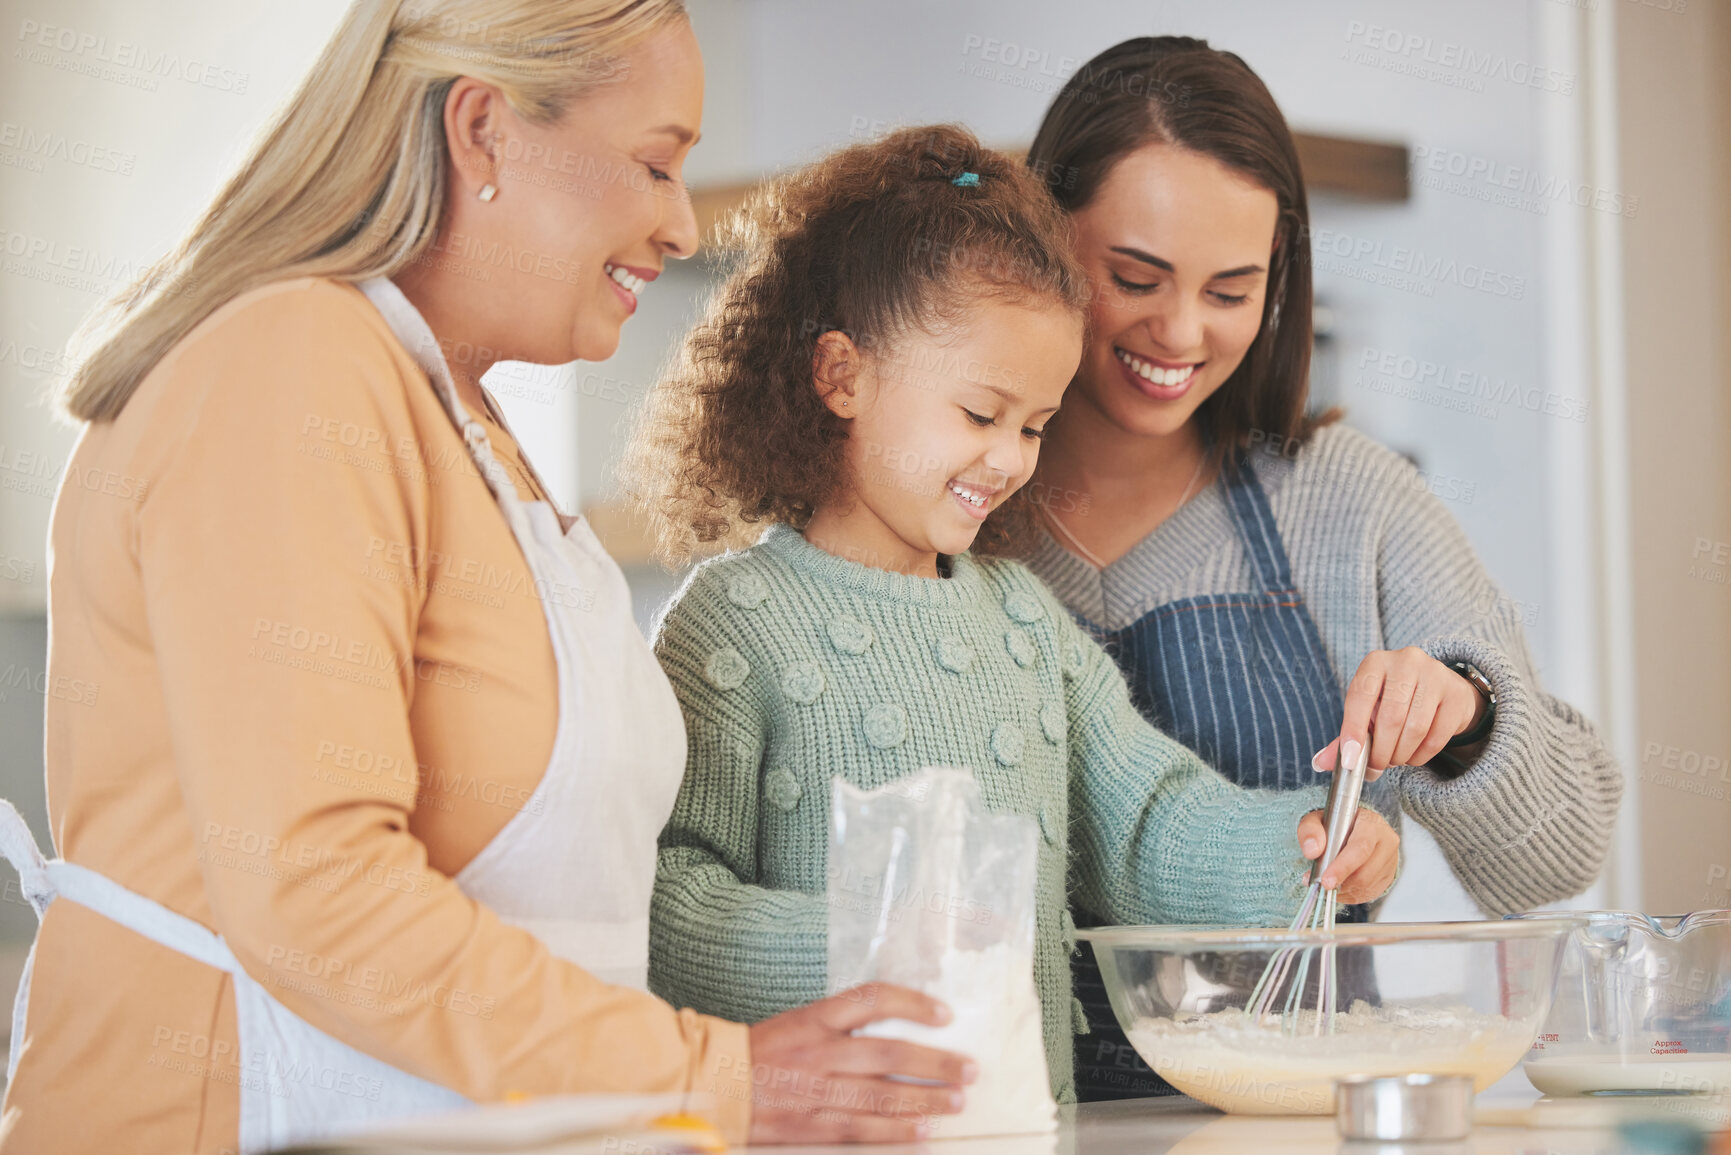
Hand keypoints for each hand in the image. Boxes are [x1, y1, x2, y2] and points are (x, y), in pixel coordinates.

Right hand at [743, 983, 975, 1143]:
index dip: (914, 1004)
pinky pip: (861, 1128)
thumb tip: (895, 1028)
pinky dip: (895, 1131)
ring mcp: (816, 1090)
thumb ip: (841, 1024)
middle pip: (890, 1053)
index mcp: (815, 1018)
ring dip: (925, 1099)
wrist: (712, 1083)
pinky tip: (922, 1132)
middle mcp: (820, 1051)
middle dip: (936, 1062)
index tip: (945, 1014)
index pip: (873, 999)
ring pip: (882, 1094)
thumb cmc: (759, 1051)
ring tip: (957, 1101)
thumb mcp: (799, 1022)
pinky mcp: (810, 1125)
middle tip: (969, 1069)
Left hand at [1296, 805, 1397, 903]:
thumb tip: (1312, 851)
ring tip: (1328, 881)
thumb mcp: (1317, 819)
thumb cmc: (1336, 825)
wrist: (1354, 830)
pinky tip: (1339, 884)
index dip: (1343, 867)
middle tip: (1322, 884)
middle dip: (1340, 882)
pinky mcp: (1388, 877)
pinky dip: (1349, 894)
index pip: (1360, 848)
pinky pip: (1367, 893)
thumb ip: (1310, 831)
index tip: (1326, 880)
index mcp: (1371, 823)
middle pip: (1364, 872)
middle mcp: (1386, 842)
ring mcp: (1390, 862)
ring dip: (1343, 889)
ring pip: (1366, 886)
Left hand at [1329, 647, 1486, 776]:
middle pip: (1390, 717)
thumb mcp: (1367, 712)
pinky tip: (1413, 756)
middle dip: (1381, 751)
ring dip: (1401, 755)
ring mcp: (1435, 675)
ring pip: (1415, 728)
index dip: (1353, 731)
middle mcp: (1406, 661)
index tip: (1351, 760)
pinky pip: (1437, 736)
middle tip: (1377, 766)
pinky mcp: (1456, 694)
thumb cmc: (1394, 702)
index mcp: (1375, 662)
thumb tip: (1320, 762)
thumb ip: (1345, 737)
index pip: (1360, 697)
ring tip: (1395, 759)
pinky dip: (1421, 755)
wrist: (1440, 691)